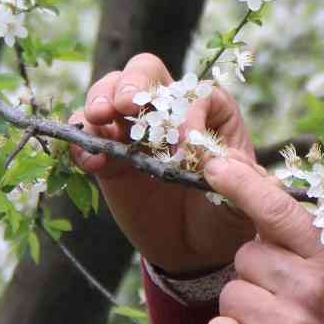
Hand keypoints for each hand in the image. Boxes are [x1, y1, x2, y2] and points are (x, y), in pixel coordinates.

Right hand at [69, 53, 255, 273]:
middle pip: (147, 72)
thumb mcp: (241, 199)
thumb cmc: (224, 216)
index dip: (190, 112)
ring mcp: (134, 131)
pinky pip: (87, 136)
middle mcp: (170, 112)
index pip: (197, 93)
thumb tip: (219, 160)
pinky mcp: (109, 158)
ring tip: (99, 117)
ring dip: (101, 98)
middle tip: (126, 103)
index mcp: (211, 113)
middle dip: (134, 81)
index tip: (188, 145)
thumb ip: (238, 178)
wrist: (194, 251)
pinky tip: (91, 159)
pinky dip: (82, 141)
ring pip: (110, 91)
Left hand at [200, 155, 323, 323]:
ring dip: (244, 313)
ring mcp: (291, 323)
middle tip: (289, 305)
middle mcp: (314, 283)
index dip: (242, 183)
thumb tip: (257, 198)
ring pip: (229, 294)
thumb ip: (310, 243)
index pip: (279, 206)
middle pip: (245, 255)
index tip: (215, 164)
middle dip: (256, 277)